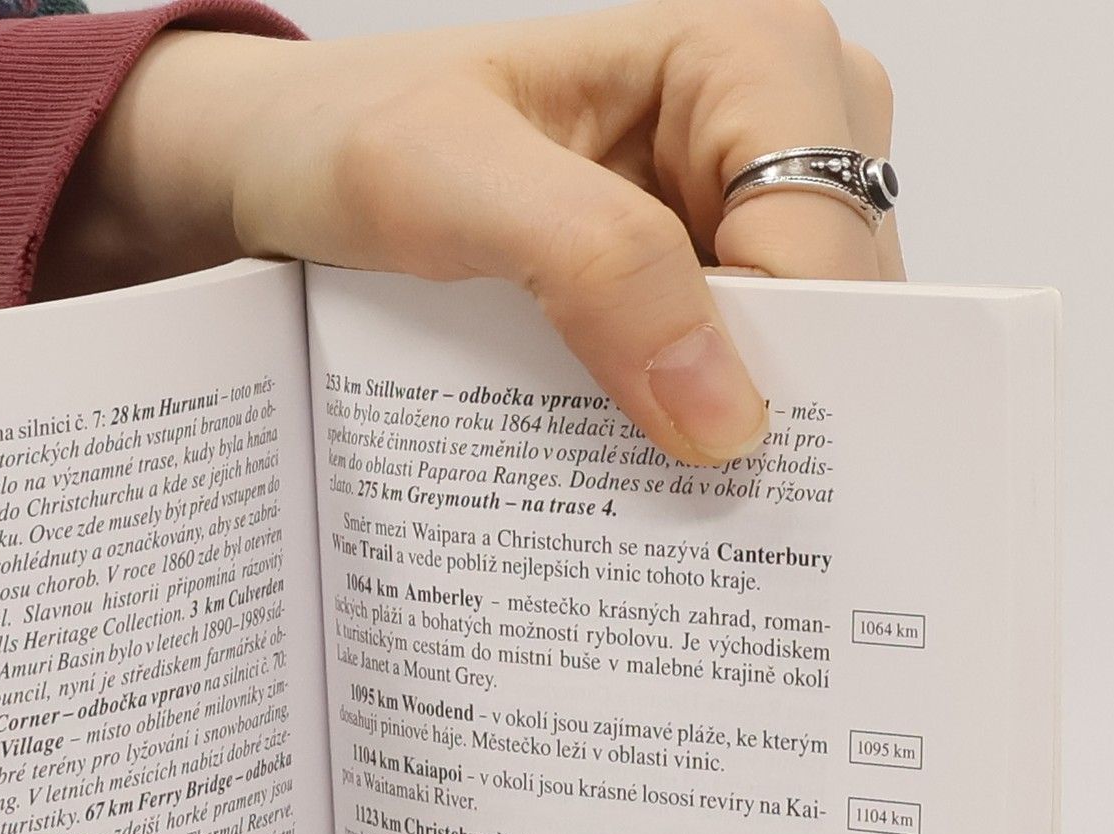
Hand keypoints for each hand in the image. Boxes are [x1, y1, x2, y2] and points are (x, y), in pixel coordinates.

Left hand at [40, 0, 900, 464]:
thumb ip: (593, 265)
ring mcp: (736, 217)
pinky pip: (724, 381)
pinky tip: (629, 476)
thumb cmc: (347, 137)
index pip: (827, 232)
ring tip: (646, 497)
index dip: (790, 354)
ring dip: (723, 434)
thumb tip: (728, 414)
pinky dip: (681, 436)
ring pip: (790, 355)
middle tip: (685, 500)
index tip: (720, 461)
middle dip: (771, 403)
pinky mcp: (689, 291)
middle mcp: (770, 127)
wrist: (279, 178)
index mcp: (747, 53)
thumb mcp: (445, 183)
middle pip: (834, 301)